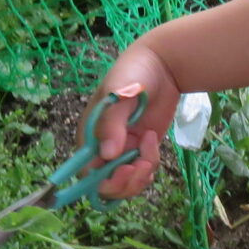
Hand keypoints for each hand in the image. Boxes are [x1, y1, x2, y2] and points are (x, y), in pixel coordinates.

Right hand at [90, 40, 181, 199]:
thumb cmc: (134, 72)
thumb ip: (112, 123)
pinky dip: (149, 169)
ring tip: (150, 155)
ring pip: (125, 183)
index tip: (124, 170)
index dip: (101, 179)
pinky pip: (140, 173)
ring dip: (139, 177)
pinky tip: (153, 147)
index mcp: (89, 134)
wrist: (163, 65)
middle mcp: (102, 146)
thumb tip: (108, 154)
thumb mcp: (120, 93)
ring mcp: (123, 149)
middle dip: (125, 183)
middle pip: (105, 184)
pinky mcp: (140, 150)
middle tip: (142, 166)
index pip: (86, 170)